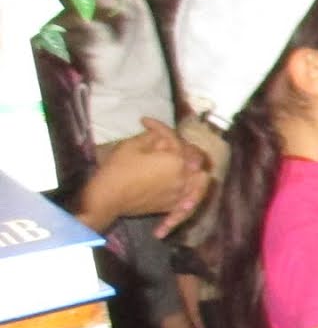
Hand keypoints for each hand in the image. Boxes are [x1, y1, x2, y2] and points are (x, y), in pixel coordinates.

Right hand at [81, 119, 209, 228]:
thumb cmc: (118, 169)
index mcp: (177, 160)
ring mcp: (180, 194)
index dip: (158, 127)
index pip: (175, 139)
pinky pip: (188, 203)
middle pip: (197, 159)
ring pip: (200, 182)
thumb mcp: (132, 145)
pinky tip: (187, 194)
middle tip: (172, 144)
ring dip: (197, 172)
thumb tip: (161, 134)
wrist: (107, 199)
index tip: (144, 121)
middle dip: (186, 148)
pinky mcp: (172, 206)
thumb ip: (152, 136)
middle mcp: (185, 178)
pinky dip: (190, 199)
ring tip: (191, 167)